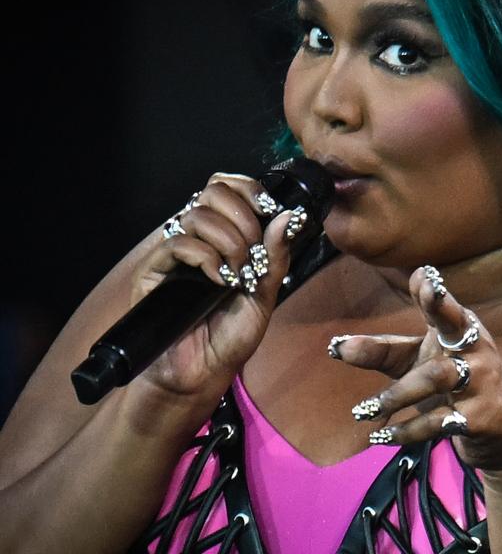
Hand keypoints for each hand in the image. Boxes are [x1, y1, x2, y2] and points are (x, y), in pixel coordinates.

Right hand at [131, 173, 299, 399]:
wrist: (200, 374)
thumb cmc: (229, 337)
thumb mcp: (265, 294)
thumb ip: (276, 257)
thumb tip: (287, 217)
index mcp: (225, 237)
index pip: (229, 188)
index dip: (250, 189)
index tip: (269, 210)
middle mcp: (199, 238)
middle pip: (213, 190)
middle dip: (243, 214)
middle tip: (253, 249)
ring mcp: (175, 253)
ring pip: (197, 214)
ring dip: (228, 239)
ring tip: (237, 272)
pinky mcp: (154, 271)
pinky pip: (177, 243)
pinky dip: (205, 256)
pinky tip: (219, 280)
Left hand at [333, 266, 501, 471]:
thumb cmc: (454, 387)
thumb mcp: (418, 364)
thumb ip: (381, 352)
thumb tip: (334, 346)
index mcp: (462, 330)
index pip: (447, 307)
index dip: (434, 292)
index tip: (423, 274)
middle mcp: (477, 350)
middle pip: (455, 327)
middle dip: (441, 308)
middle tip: (429, 291)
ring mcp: (482, 382)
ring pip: (437, 377)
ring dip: (397, 394)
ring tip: (364, 410)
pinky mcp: (481, 417)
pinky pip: (439, 422)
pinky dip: (407, 430)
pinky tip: (381, 437)